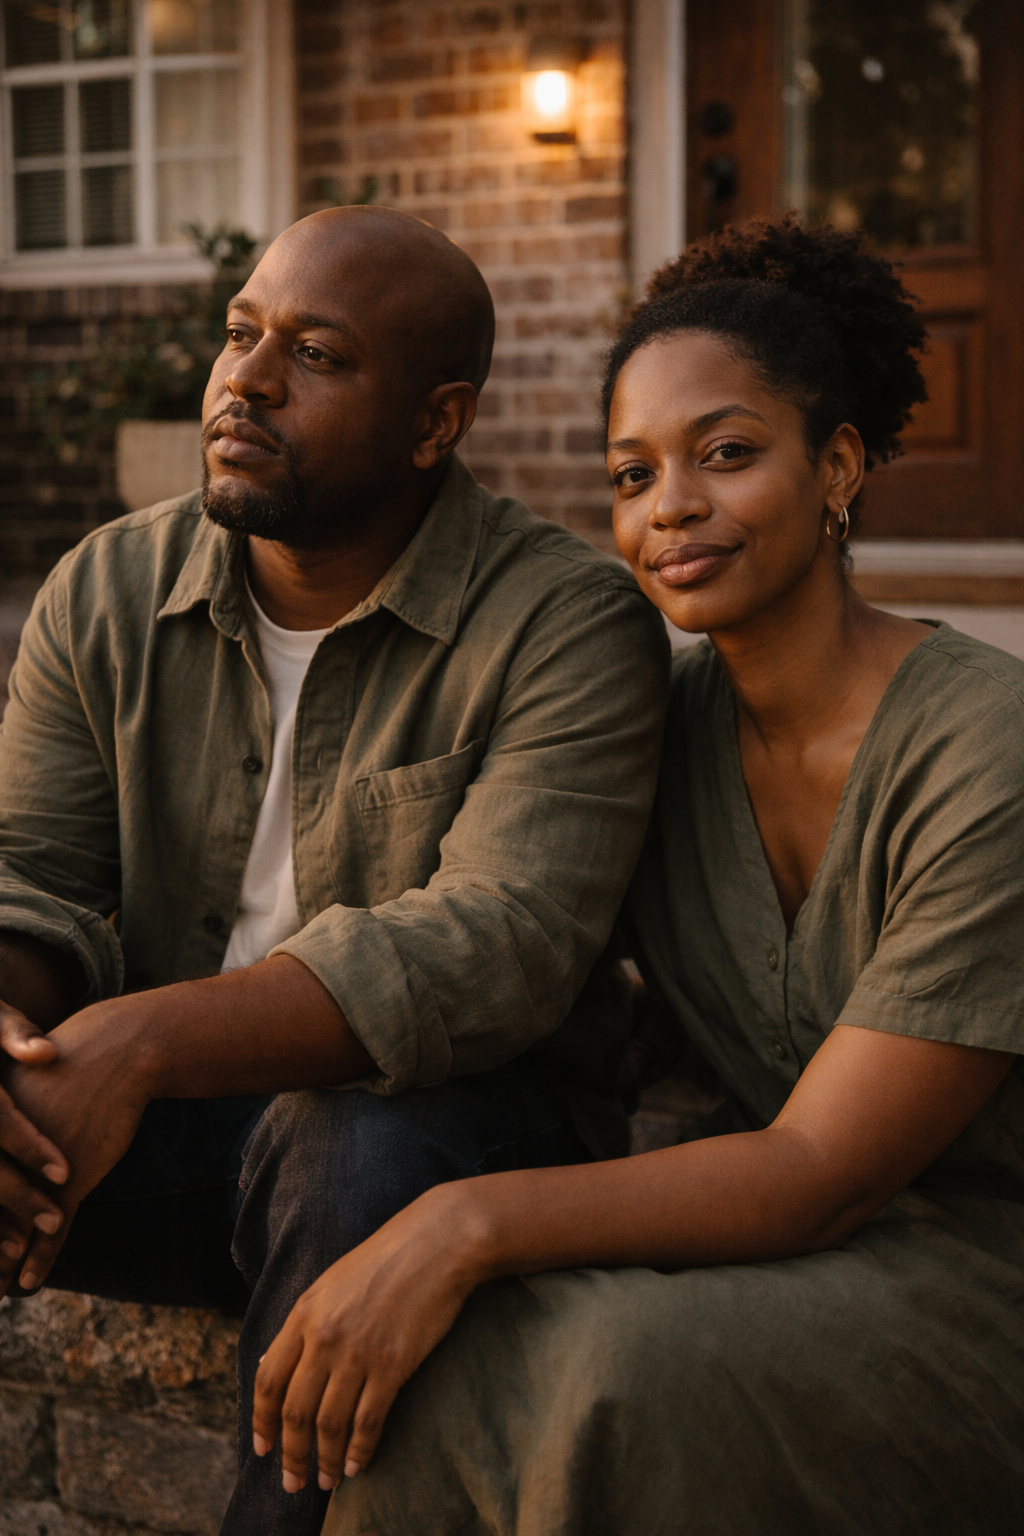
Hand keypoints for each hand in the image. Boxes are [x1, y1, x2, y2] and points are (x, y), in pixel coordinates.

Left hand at [0, 998, 68, 1289]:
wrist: (119, 1050)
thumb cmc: (73, 1065)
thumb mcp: (23, 1087)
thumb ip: (4, 1118)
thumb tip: (4, 1140)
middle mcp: (2, 1148)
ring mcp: (34, 1166)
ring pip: (10, 1228)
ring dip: (1, 1265)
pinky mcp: (69, 1176)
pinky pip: (50, 1229)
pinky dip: (39, 1258)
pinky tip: (29, 1283)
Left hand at [253, 1182, 485, 1492]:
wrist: (436, 1244)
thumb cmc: (384, 1260)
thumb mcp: (330, 1284)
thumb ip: (302, 1325)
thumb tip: (270, 1368)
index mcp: (304, 1314)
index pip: (268, 1381)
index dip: (262, 1421)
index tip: (262, 1449)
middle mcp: (325, 1337)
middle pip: (296, 1412)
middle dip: (291, 1455)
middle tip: (292, 1483)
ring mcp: (358, 1353)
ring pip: (330, 1424)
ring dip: (325, 1460)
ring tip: (326, 1482)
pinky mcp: (393, 1365)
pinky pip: (368, 1421)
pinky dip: (360, 1450)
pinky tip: (357, 1466)